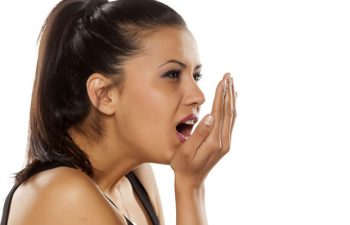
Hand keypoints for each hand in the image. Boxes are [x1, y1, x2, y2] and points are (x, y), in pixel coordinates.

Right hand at [170, 73, 236, 188]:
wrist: (192, 181)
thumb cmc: (183, 166)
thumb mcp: (185, 151)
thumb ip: (199, 134)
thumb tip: (210, 116)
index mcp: (214, 141)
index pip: (219, 112)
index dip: (221, 95)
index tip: (222, 80)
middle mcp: (223, 141)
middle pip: (228, 111)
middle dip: (228, 92)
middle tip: (228, 75)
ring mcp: (225, 142)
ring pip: (231, 115)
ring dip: (231, 98)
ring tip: (230, 82)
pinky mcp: (224, 142)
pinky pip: (230, 121)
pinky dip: (231, 108)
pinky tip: (231, 100)